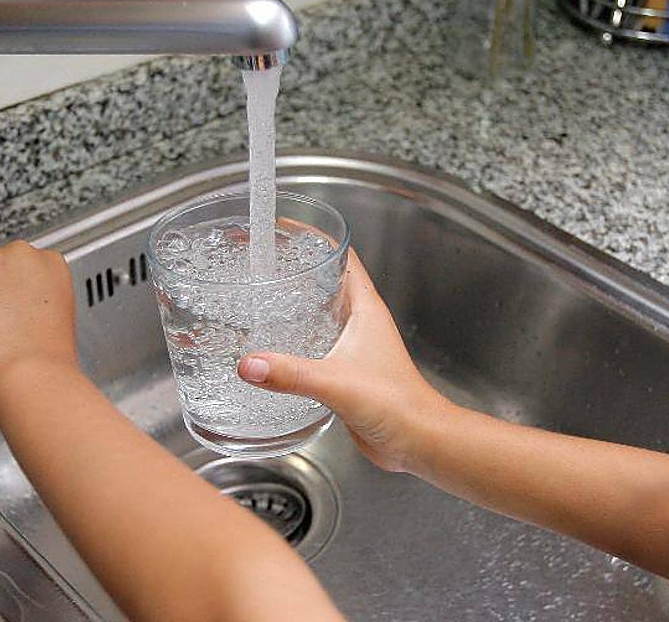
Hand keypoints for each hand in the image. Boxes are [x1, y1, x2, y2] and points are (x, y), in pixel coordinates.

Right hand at [237, 248, 450, 472]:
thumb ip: (291, 373)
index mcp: (365, 309)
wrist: (418, 441)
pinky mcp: (346, 370)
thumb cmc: (398, 405)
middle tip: (263, 261)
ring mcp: (354, 345)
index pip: (342, 257)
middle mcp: (360, 321)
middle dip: (297, 268)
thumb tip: (250, 364)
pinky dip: (296, 339)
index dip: (315, 238)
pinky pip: (316, 344)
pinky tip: (273, 348)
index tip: (285, 228)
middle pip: (327, 280)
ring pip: (320, 312)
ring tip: (261, 297)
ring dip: (295, 304)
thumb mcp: (336, 382)